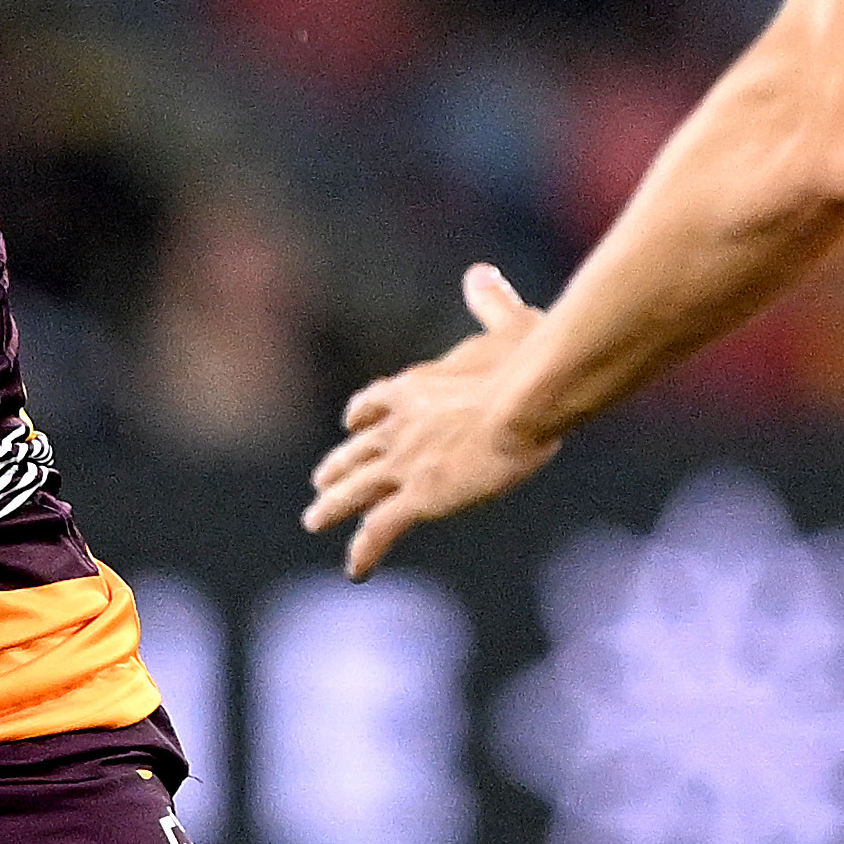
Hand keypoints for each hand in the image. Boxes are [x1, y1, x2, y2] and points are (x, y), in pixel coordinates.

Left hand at [302, 264, 563, 576]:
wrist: (529, 398)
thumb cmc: (529, 363)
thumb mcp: (509, 324)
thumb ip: (490, 303)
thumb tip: (480, 273)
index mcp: (418, 386)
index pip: (376, 402)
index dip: (363, 414)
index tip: (352, 421)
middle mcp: (400, 425)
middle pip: (358, 449)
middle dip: (338, 465)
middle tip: (320, 480)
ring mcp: (405, 463)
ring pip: (355, 490)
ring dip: (334, 506)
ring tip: (314, 519)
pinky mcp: (418, 496)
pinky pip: (380, 529)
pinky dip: (364, 550)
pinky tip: (354, 569)